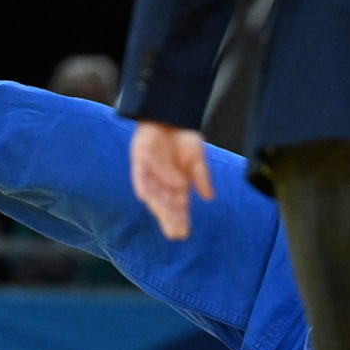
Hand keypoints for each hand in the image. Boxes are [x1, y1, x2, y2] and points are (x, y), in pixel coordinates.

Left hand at [130, 121, 214, 239]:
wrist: (172, 115)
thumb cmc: (184, 137)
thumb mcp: (197, 159)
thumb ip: (202, 177)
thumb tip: (209, 198)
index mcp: (178, 185)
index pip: (179, 207)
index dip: (180, 220)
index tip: (183, 233)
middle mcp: (163, 183)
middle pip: (166, 205)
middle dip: (169, 219)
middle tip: (173, 232)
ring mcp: (151, 173)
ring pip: (154, 195)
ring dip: (158, 207)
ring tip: (164, 218)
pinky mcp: (140, 161)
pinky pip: (140, 177)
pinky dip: (143, 186)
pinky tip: (146, 197)